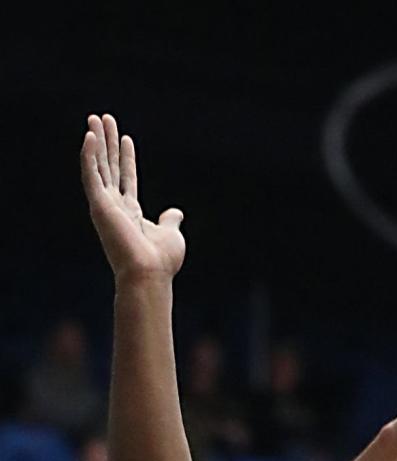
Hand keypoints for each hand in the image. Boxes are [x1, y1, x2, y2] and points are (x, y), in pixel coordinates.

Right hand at [81, 114, 185, 281]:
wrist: (149, 274)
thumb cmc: (161, 261)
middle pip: (109, 168)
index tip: (126, 138)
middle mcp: (115, 208)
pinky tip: (90, 136)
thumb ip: (170, 221)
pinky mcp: (98, 205)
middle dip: (107, 143)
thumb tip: (175, 212)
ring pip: (98, 166)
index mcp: (131, 213)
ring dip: (96, 142)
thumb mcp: (171, 235)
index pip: (126, 179)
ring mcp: (105, 206)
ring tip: (95, 118)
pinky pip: (91, 175)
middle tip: (103, 118)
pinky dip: (89, 155)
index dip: (125, 158)